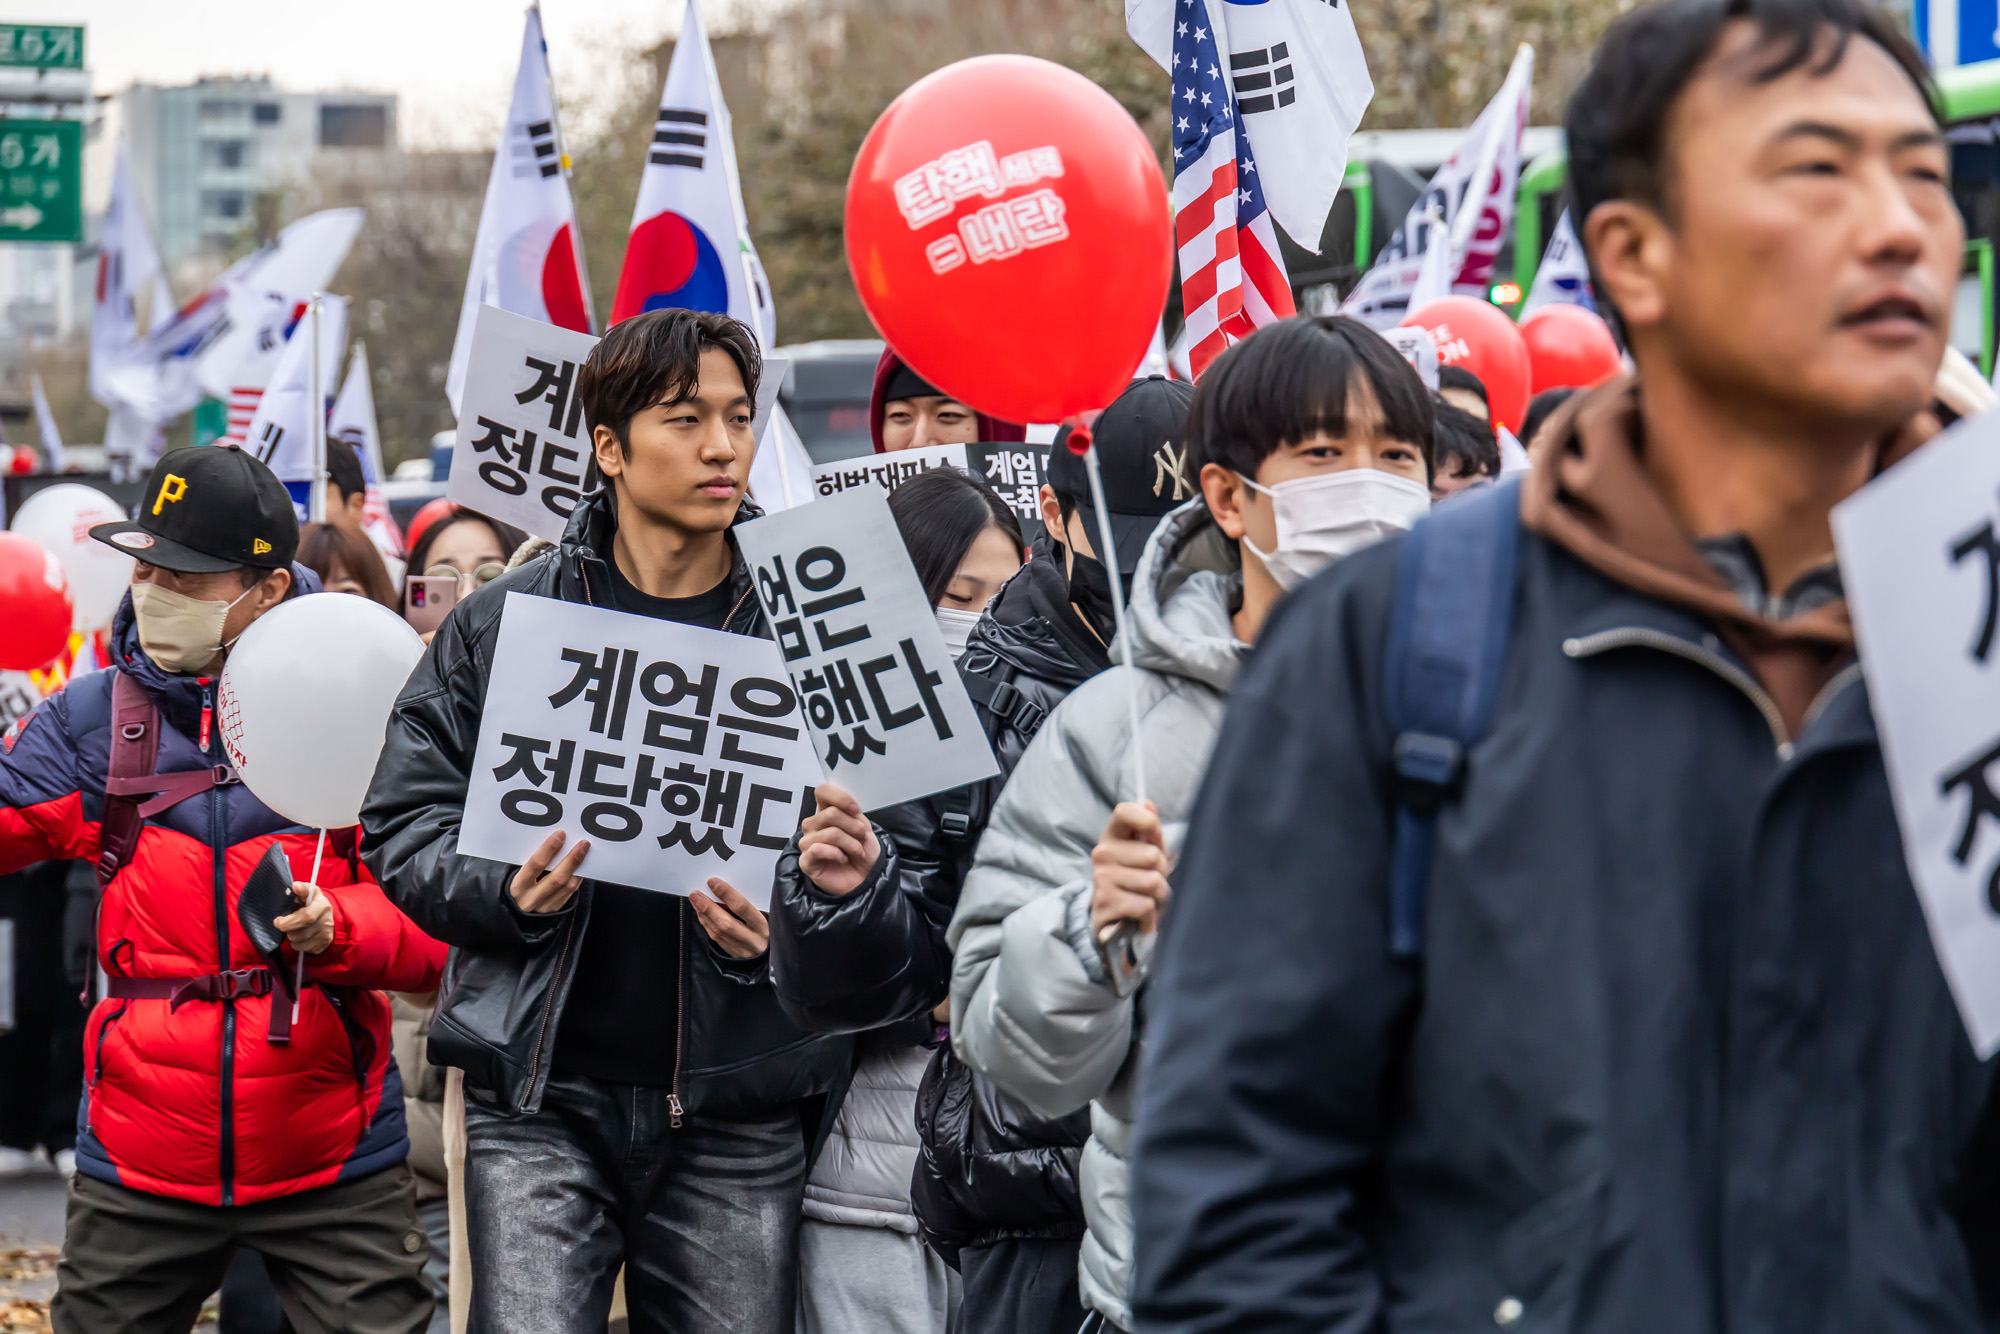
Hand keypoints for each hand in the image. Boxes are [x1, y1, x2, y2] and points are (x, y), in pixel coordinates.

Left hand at [274, 882, 333, 955]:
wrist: (329, 917)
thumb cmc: (314, 903)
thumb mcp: (310, 892)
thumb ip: (302, 888)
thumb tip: (295, 886)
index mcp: (322, 906)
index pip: (306, 917)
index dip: (289, 921)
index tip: (277, 920)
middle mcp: (326, 922)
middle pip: (300, 932)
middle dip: (287, 929)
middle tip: (280, 924)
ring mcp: (325, 936)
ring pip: (299, 942)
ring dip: (291, 936)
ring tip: (293, 928)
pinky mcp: (322, 946)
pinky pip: (302, 948)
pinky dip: (297, 944)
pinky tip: (300, 936)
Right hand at [510, 830, 589, 913]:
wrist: (514, 913)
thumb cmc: (518, 887)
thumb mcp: (518, 875)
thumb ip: (534, 863)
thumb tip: (555, 842)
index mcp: (518, 887)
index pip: (535, 864)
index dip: (549, 848)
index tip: (560, 834)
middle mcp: (530, 899)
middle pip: (557, 877)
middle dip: (572, 859)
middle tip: (583, 844)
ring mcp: (544, 907)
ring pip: (567, 886)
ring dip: (579, 867)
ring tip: (585, 852)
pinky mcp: (554, 911)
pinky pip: (571, 893)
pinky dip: (578, 878)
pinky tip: (582, 867)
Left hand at [691, 879, 768, 958]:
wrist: (773, 956)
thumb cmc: (767, 930)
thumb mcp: (765, 915)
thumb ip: (747, 907)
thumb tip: (723, 891)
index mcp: (763, 927)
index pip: (743, 908)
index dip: (726, 894)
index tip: (713, 882)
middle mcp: (753, 941)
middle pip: (726, 923)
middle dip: (708, 907)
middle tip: (696, 894)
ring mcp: (743, 951)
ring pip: (718, 932)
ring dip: (704, 915)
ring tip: (695, 901)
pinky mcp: (734, 956)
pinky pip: (716, 939)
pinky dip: (707, 924)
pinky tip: (701, 914)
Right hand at [797, 783, 879, 896]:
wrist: (866, 878)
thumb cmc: (863, 851)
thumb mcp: (862, 827)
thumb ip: (852, 813)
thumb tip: (847, 805)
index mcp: (826, 812)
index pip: (822, 791)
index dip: (839, 797)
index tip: (856, 809)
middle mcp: (813, 825)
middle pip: (830, 814)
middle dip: (853, 827)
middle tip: (862, 837)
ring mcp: (807, 843)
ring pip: (829, 833)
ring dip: (850, 843)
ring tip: (857, 851)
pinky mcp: (806, 861)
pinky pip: (817, 849)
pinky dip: (836, 853)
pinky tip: (843, 858)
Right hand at [1090, 801, 1170, 938]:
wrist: (1112, 921)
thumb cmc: (1134, 881)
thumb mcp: (1144, 854)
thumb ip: (1149, 830)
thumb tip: (1147, 802)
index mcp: (1112, 836)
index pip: (1124, 811)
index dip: (1148, 821)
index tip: (1154, 837)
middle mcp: (1102, 853)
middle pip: (1153, 855)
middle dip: (1162, 873)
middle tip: (1151, 883)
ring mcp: (1102, 878)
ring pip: (1154, 882)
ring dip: (1159, 897)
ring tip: (1146, 899)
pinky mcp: (1105, 902)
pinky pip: (1146, 905)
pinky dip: (1150, 917)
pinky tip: (1140, 917)